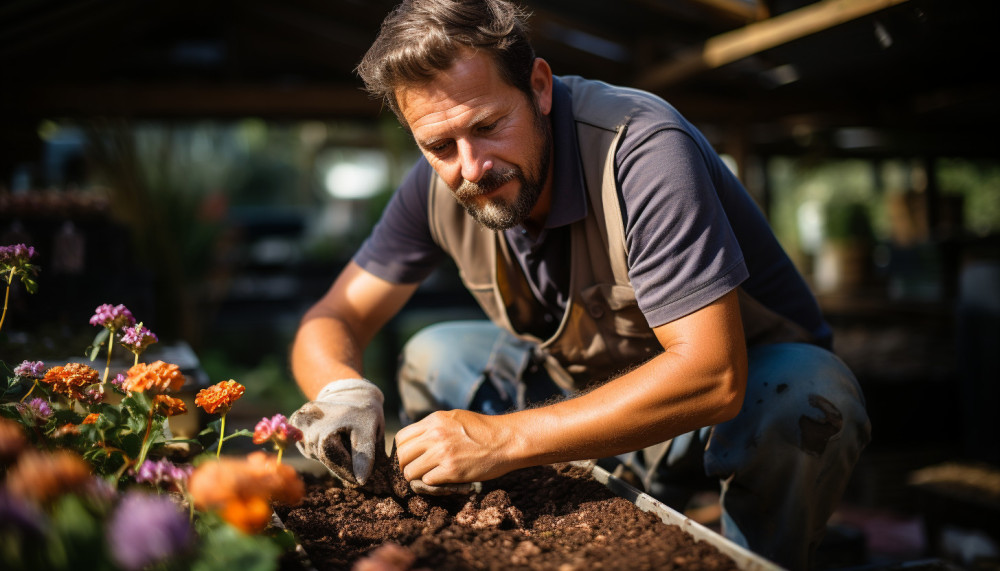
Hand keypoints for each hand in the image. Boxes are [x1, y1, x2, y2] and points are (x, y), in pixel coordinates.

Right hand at [290, 379, 384, 485]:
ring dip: (331, 454)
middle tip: (355, 464)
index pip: (335, 462)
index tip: (360, 480)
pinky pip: (309, 446)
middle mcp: (308, 426)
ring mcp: (298, 425)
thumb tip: (360, 481)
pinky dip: (321, 447)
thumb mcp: (370, 432)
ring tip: (344, 440)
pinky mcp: (294, 424)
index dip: (349, 473)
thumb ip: (365, 455)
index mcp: (326, 428)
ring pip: (316, 453)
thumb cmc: (363, 414)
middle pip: (324, 458)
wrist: (351, 393)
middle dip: (341, 464)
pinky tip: (332, 436)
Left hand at [395, 409, 514, 486]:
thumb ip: (434, 427)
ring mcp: (442, 453)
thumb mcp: (455, 418)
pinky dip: (433, 483)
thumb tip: (416, 440)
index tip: (411, 457)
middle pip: (402, 456)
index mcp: (434, 420)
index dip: (403, 450)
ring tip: (430, 476)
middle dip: (406, 466)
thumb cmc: (483, 430)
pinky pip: (427, 481)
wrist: (506, 440)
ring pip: (410, 472)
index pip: (401, 438)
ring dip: (418, 477)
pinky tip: (444, 478)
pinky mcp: (452, 470)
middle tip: (417, 470)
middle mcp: (435, 435)